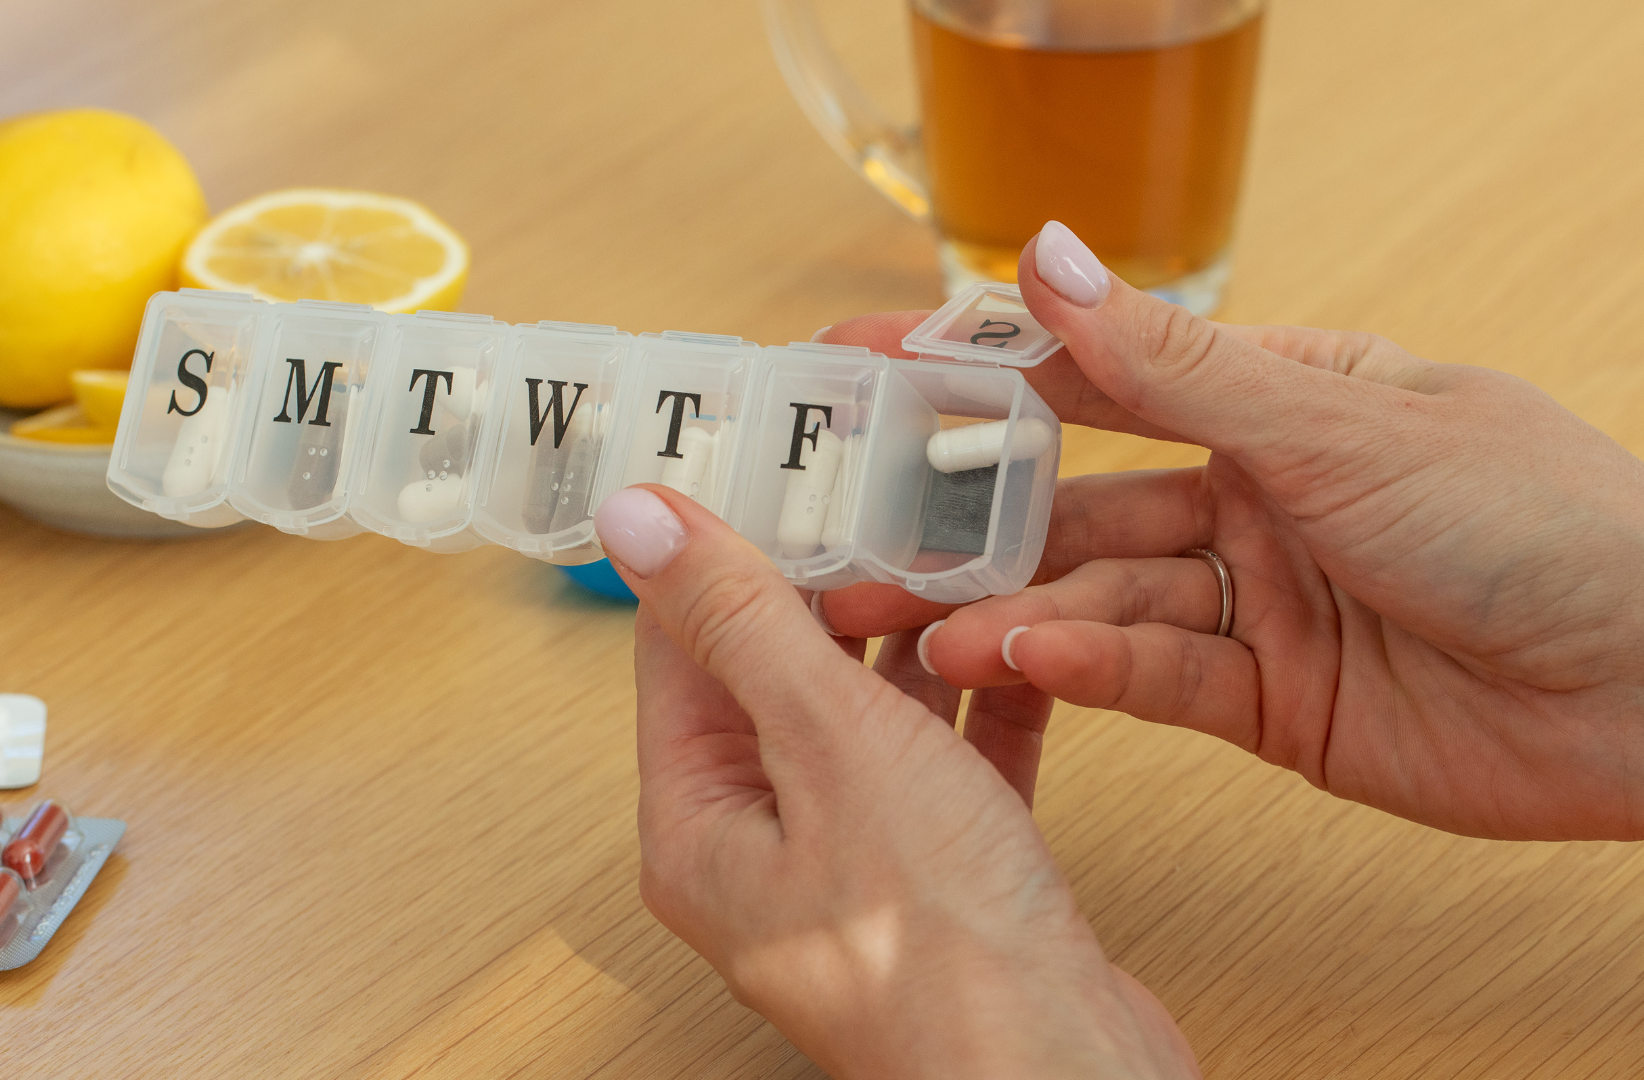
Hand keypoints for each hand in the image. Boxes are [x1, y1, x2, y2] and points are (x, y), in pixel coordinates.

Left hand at [595, 485, 1200, 1079]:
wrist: (1063, 1076)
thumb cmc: (935, 944)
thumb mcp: (826, 742)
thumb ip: (740, 622)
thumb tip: (639, 522)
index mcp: (698, 823)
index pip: (683, 650)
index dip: (721, 552)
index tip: (767, 464)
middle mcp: (765, 848)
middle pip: (781, 678)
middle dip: (836, 585)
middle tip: (882, 490)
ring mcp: (860, 866)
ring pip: (874, 719)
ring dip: (918, 638)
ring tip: (961, 546)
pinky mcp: (948, 879)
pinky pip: (952, 763)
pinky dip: (982, 702)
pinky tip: (1023, 638)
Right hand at [821, 221, 1643, 841]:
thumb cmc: (1537, 520)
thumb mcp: (1335, 423)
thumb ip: (1172, 365)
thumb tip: (1045, 259)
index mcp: (1283, 400)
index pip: (1103, 375)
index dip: (983, 370)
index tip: (869, 368)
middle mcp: (1259, 498)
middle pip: (1082, 507)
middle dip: (974, 524)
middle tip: (862, 541)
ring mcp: (1261, 604)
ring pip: (1104, 602)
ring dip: (1018, 614)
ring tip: (927, 629)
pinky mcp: (1270, 705)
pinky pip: (1157, 678)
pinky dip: (1089, 671)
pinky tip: (1023, 662)